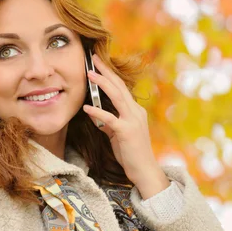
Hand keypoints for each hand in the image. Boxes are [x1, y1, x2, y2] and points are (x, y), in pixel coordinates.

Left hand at [82, 54, 169, 198]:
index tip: (98, 63)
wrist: (145, 171)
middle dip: (105, 71)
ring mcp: (133, 121)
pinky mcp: (127, 132)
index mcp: (135, 111)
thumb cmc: (131, 153)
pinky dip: (97, 111)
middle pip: (119, 86)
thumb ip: (107, 122)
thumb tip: (92, 112)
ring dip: (102, 84)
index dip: (110, 74)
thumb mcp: (116, 134)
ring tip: (89, 74)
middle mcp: (136, 112)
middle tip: (93, 58)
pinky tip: (86, 107)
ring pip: (116, 96)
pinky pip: (110, 118)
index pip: (121, 88)